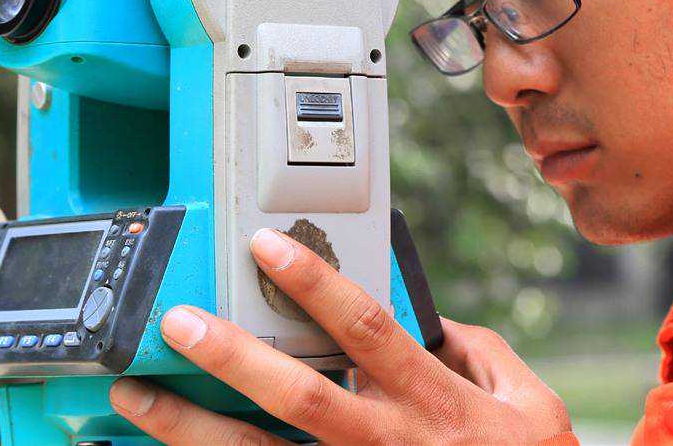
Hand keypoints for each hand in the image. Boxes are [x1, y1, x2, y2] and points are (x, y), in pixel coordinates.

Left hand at [109, 228, 571, 444]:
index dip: (314, 285)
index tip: (266, 246)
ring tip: (142, 394)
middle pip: (301, 399)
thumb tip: (427, 318)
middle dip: (234, 359)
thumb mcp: (531, 400)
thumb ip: (477, 350)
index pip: (367, 330)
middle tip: (179, 322)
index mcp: (437, 404)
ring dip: (197, 429)